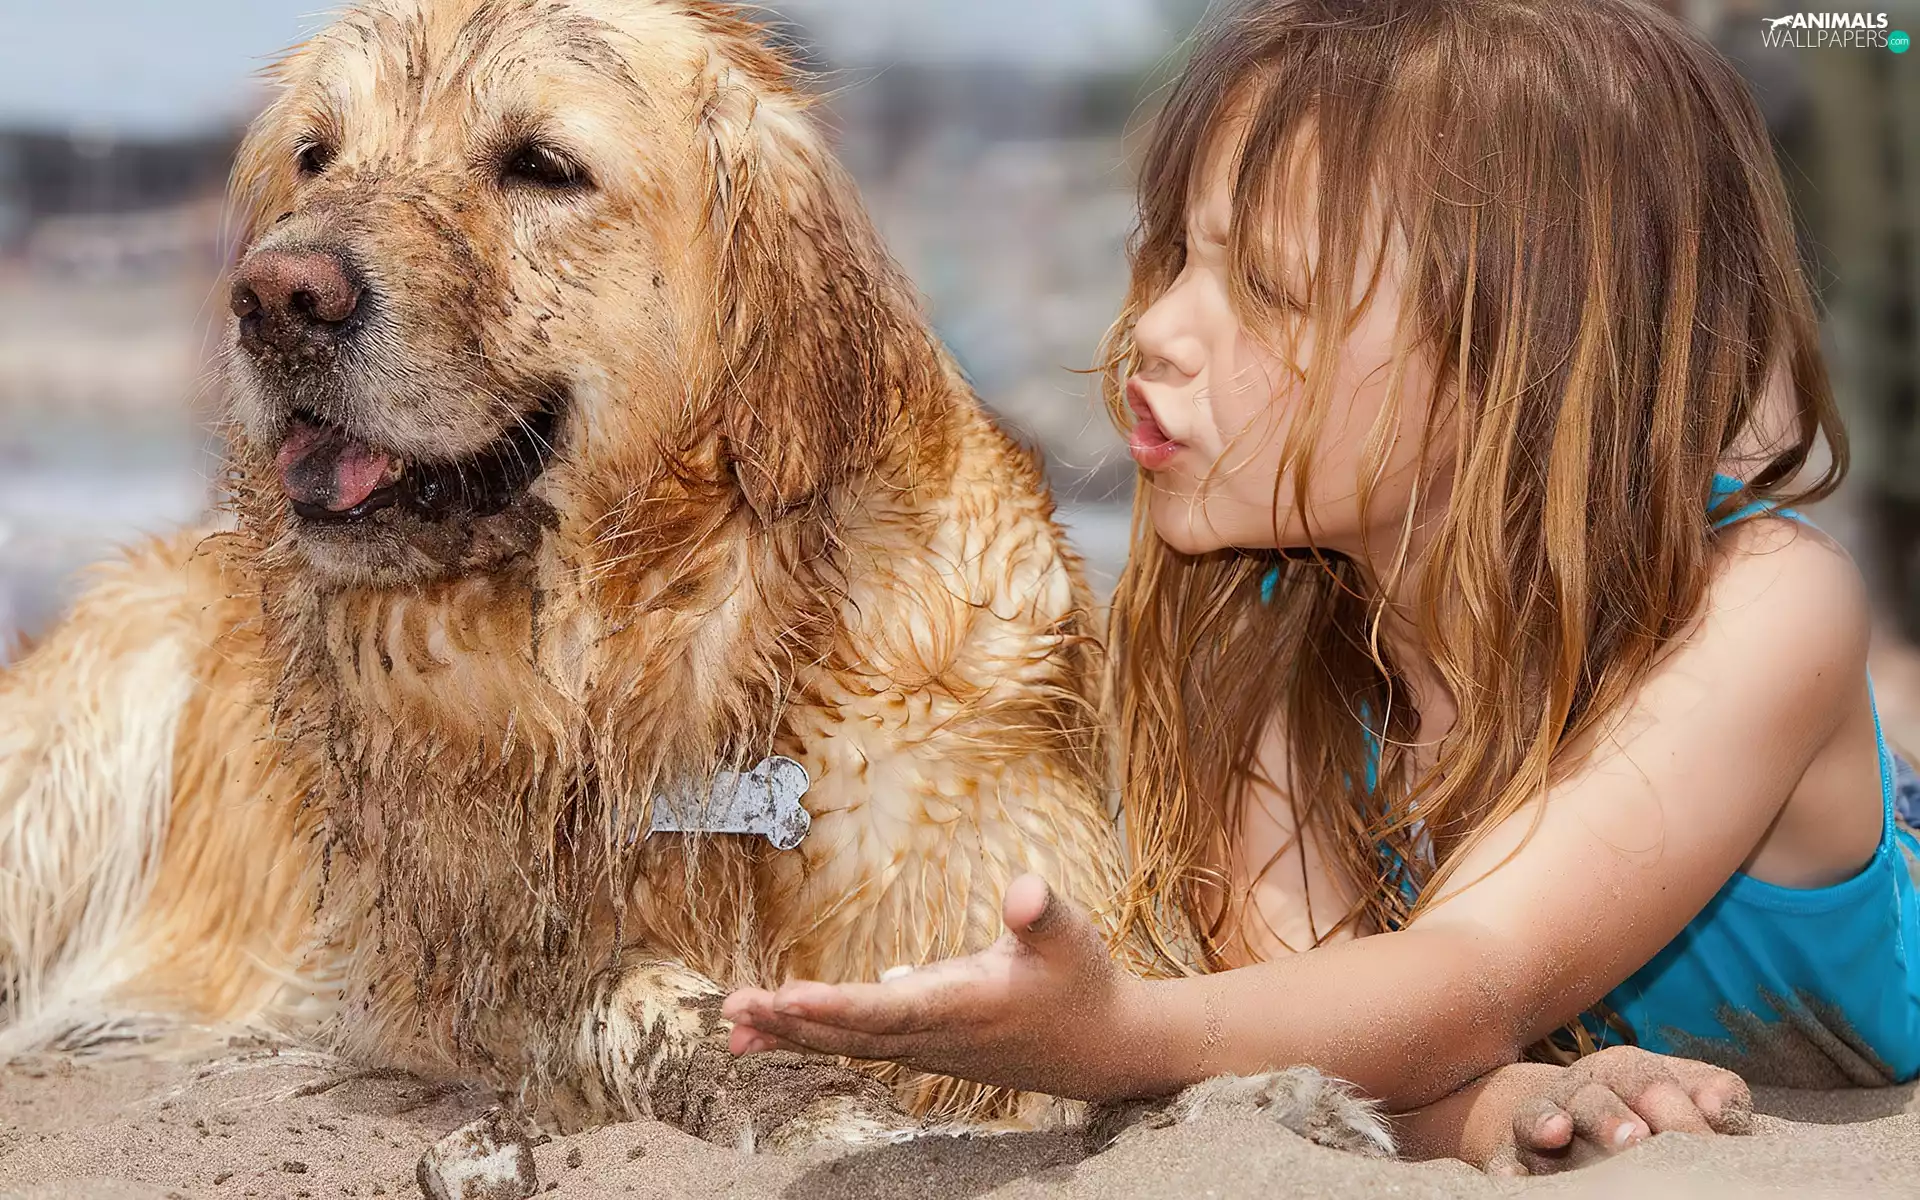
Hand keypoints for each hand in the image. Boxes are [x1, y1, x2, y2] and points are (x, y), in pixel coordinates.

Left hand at [722, 874, 1141, 1099]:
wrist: (1102, 1049)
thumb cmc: (1083, 982)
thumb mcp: (1072, 936)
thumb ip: (1043, 911)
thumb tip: (1022, 890)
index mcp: (964, 1005)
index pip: (890, 1009)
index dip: (838, 1005)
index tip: (789, 996)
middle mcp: (936, 1036)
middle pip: (852, 1034)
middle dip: (790, 1022)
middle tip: (733, 1009)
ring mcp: (927, 1049)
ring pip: (848, 1044)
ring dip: (790, 1034)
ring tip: (732, 1027)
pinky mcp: (924, 1047)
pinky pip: (858, 1045)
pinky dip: (812, 1039)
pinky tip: (771, 1035)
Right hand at [1455, 1047, 1751, 1175]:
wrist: (1573, 1107)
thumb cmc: (1647, 1103)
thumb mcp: (1685, 1090)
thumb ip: (1714, 1093)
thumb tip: (1719, 1110)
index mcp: (1627, 1071)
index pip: (1651, 1086)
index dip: (1679, 1117)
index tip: (1705, 1147)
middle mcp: (1580, 1089)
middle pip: (1593, 1098)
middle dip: (1611, 1117)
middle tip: (1636, 1141)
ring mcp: (1544, 1120)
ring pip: (1541, 1118)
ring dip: (1550, 1124)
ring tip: (1559, 1136)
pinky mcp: (1515, 1153)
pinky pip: (1504, 1155)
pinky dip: (1507, 1166)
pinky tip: (1513, 1177)